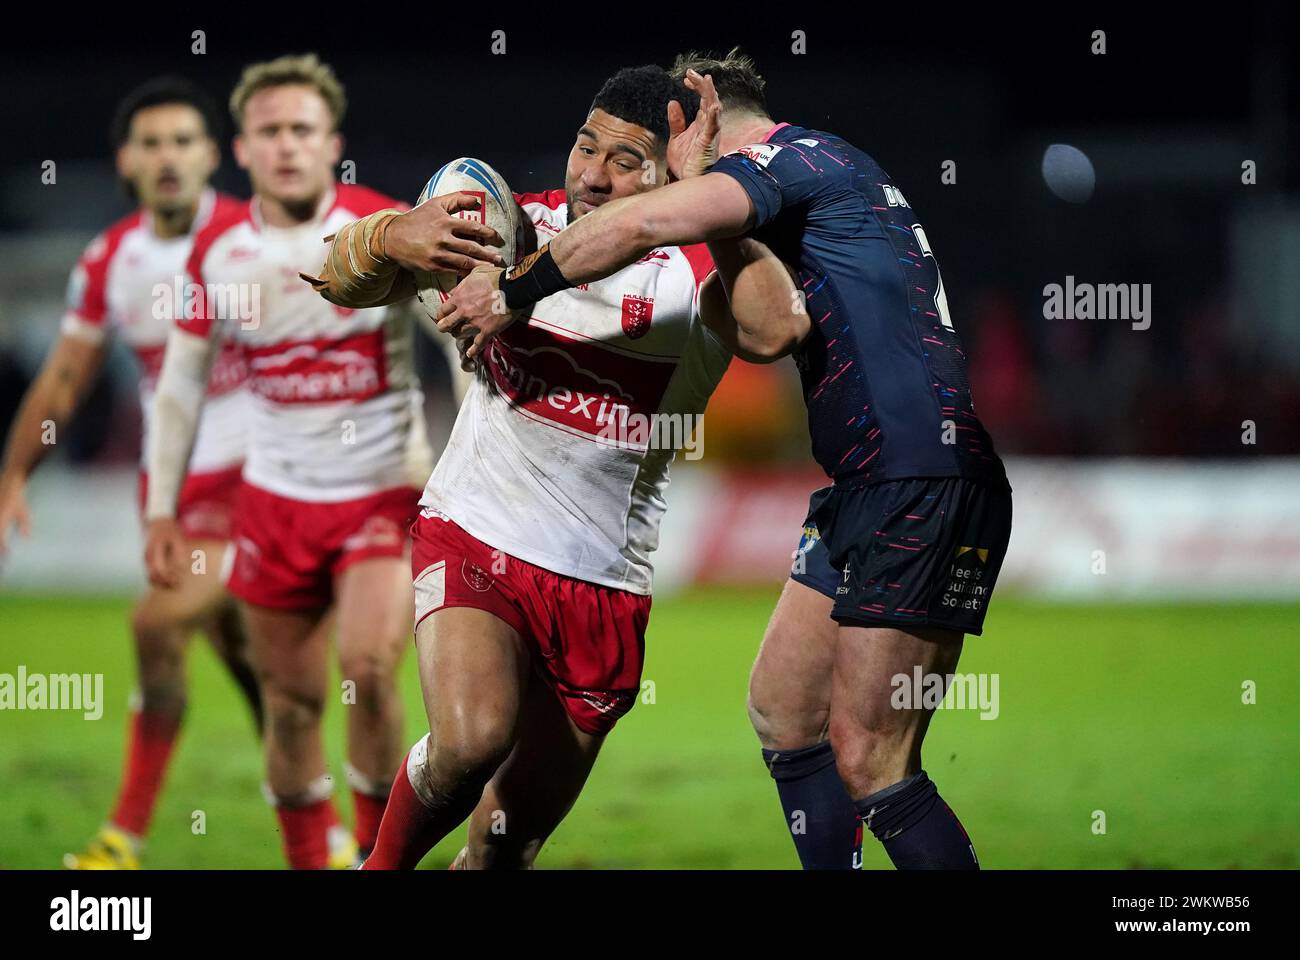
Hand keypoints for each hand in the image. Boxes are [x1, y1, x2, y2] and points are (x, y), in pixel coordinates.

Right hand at [0, 473, 31, 554]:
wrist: (8, 484)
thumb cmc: (17, 498)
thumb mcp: (23, 511)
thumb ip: (25, 525)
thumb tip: (27, 538)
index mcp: (2, 519)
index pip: (0, 538)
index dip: (3, 548)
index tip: (7, 556)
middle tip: (3, 558)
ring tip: (2, 551)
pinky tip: (2, 538)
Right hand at [144, 517, 187, 589]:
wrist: (158, 523)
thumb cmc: (171, 531)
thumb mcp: (178, 538)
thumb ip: (180, 553)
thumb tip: (182, 568)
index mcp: (155, 548)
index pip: (159, 569)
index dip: (168, 577)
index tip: (179, 580)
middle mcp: (148, 555)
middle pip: (153, 575)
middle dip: (165, 582)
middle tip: (178, 585)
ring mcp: (145, 558)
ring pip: (149, 576)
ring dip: (161, 583)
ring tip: (174, 585)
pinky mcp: (147, 561)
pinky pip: (149, 574)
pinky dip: (157, 580)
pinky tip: (168, 582)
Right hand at [384, 192, 505, 275]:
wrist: (393, 237)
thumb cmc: (417, 219)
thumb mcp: (435, 204)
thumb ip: (456, 199)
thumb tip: (476, 199)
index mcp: (445, 222)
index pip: (473, 228)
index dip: (488, 233)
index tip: (497, 237)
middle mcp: (443, 239)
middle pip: (472, 248)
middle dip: (488, 254)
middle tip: (500, 259)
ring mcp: (438, 255)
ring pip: (465, 262)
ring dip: (480, 265)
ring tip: (492, 268)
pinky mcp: (434, 267)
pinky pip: (454, 271)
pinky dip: (466, 273)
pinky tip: (475, 274)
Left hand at [436, 265, 521, 359]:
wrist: (513, 288)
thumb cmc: (495, 277)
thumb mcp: (475, 273)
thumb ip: (464, 282)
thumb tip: (457, 288)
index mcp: (459, 297)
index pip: (443, 310)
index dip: (440, 315)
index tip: (441, 317)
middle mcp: (464, 312)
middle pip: (447, 325)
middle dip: (444, 328)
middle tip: (444, 329)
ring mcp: (475, 323)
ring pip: (460, 334)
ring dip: (459, 335)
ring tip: (459, 336)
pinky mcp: (487, 331)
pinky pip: (478, 344)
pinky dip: (473, 350)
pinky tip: (470, 354)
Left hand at [667, 70, 722, 179]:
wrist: (688, 182)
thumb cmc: (686, 163)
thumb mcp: (676, 138)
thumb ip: (676, 121)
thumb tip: (673, 102)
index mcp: (700, 123)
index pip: (701, 99)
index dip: (696, 87)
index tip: (686, 78)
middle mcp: (707, 126)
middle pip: (708, 99)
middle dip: (701, 85)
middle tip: (690, 73)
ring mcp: (709, 134)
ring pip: (713, 109)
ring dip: (710, 94)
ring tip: (706, 80)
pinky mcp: (708, 143)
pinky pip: (713, 128)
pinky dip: (713, 117)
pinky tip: (713, 106)